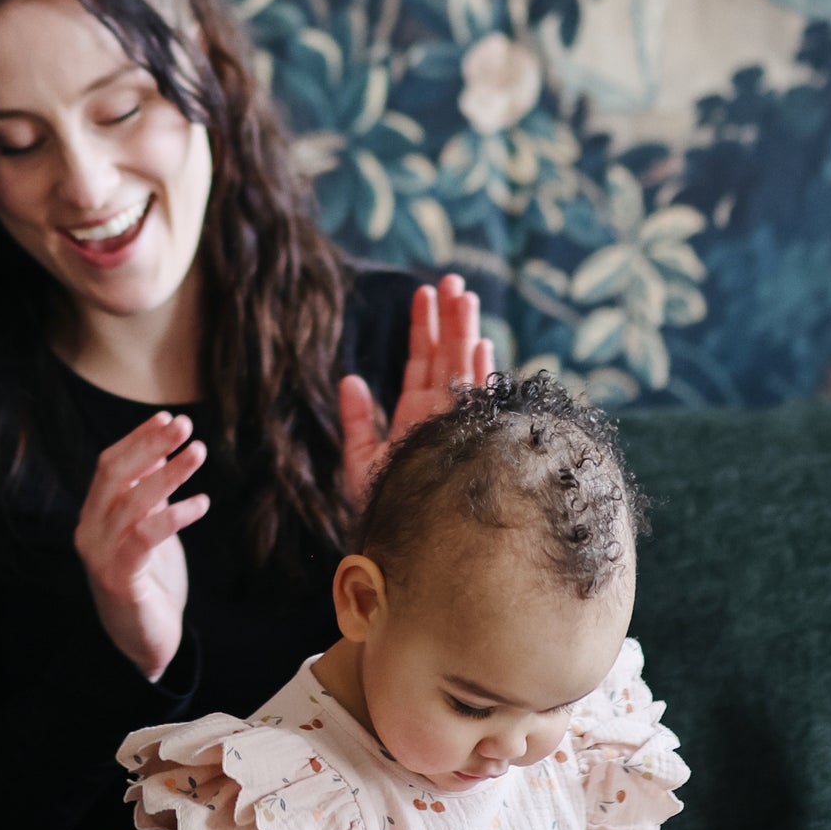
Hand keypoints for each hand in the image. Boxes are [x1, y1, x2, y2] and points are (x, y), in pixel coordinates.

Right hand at [72, 410, 209, 681]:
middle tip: (186, 426)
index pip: (109, 466)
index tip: (168, 416)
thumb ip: (149, 495)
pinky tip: (201, 503)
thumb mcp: (149, 531)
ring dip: (169, 474)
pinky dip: (173, 516)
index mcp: (94, 516)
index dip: (138, 439)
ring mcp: (100, 556)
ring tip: (199, 452)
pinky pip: (144, 538)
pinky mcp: (119, 579)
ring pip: (132, 502)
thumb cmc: (150, 584)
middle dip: (151, 445)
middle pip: (115, 475)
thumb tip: (164, 449)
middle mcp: (89, 531)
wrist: (143, 644)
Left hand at [339, 273, 495, 506]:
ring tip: (465, 296)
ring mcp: (458, 429)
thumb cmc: (384, 514)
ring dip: (465, 333)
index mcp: (416, 420)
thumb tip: (349, 379)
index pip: (421, 366)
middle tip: (451, 279)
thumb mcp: (359, 466)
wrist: (406, 550)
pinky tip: (481, 346)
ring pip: (464, 371)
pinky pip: (478, 404)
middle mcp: (441, 420)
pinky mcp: (470, 444)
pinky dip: (479, 375)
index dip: (422, 329)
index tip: (424, 293)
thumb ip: (356, 423)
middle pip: (446, 359)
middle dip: (449, 319)